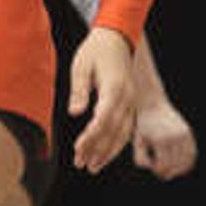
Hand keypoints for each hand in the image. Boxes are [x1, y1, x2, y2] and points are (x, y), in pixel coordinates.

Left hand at [65, 27, 140, 174]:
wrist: (116, 39)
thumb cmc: (94, 51)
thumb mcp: (81, 66)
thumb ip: (79, 90)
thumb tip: (74, 113)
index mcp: (114, 87)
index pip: (104, 118)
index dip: (91, 136)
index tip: (78, 149)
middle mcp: (127, 97)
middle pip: (114, 130)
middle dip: (97, 149)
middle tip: (81, 164)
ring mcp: (131, 102)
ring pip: (123, 133)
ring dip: (107, 152)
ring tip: (91, 166)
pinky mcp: (130, 105)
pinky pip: (126, 129)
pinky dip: (115, 144)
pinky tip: (103, 155)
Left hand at [133, 97, 198, 178]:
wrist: (152, 103)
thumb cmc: (142, 125)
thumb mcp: (137, 142)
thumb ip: (140, 159)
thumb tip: (152, 168)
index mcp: (161, 140)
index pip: (163, 166)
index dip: (157, 171)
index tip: (152, 168)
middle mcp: (175, 137)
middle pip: (175, 165)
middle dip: (168, 172)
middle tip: (161, 172)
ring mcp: (184, 134)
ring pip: (186, 161)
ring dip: (179, 169)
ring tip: (170, 169)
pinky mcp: (188, 132)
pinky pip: (192, 153)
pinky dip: (187, 162)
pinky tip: (179, 164)